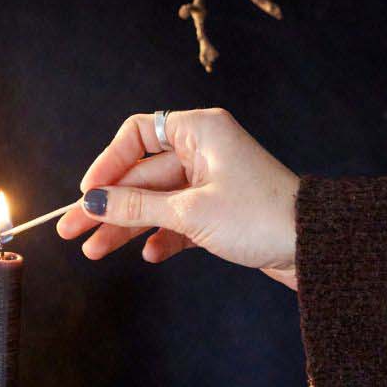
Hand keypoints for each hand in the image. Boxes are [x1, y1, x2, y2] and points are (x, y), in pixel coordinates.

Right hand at [56, 108, 298, 288]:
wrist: (314, 249)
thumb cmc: (261, 217)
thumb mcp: (190, 211)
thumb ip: (136, 206)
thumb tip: (91, 202)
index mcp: (200, 132)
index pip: (138, 134)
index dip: (108, 163)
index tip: (88, 192)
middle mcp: (203, 151)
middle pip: (141, 174)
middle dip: (108, 205)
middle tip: (72, 230)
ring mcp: (210, 182)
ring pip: (155, 201)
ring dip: (126, 226)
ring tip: (96, 251)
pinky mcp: (218, 211)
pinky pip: (177, 220)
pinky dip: (161, 236)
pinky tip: (149, 255)